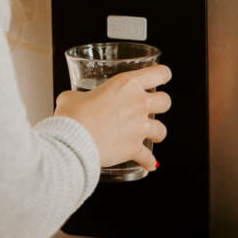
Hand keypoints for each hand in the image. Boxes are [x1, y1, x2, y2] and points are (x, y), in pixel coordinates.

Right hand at [54, 65, 171, 171]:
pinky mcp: (134, 148)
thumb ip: (78, 96)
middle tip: (151, 107)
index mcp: (126, 84)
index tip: (160, 77)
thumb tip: (73, 101)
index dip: (162, 74)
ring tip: (151, 136)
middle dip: (160, 104)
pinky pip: (148, 158)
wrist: (73, 141)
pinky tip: (148, 164)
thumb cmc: (72, 116)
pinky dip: (148, 161)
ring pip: (162, 130)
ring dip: (157, 133)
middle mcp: (138, 103)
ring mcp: (139, 127)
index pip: (159, 73)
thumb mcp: (72, 97)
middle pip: (166, 101)